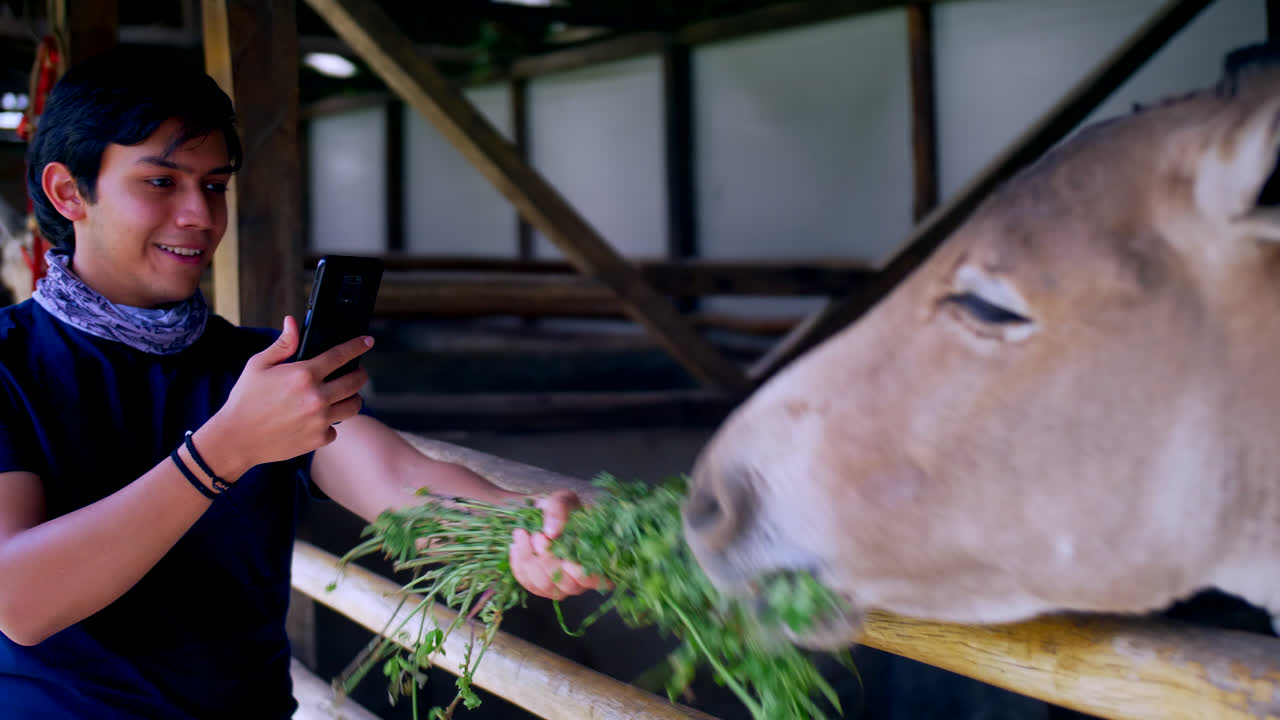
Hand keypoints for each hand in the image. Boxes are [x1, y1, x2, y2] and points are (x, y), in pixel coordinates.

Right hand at [202, 315, 373, 473]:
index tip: (368, 342)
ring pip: (354, 406)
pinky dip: (330, 423)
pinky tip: (317, 419)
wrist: (237, 438)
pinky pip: (336, 428)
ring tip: (342, 395)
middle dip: (359, 374)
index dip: (358, 346)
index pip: (341, 355)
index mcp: (304, 374)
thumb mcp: (258, 365)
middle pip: (356, 381)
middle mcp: (317, 396)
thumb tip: (292, 322)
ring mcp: (321, 419)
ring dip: (352, 398)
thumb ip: (282, 344)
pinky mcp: (319, 438)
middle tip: (355, 373)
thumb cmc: (245, 399)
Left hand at [509, 490, 608, 599]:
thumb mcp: (564, 500)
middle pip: (564, 583)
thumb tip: (551, 532)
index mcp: (597, 562)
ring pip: (543, 585)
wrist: (544, 516)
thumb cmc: (563, 510)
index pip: (592, 578)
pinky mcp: (540, 587)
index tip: (560, 545)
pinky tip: (516, 545)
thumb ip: (559, 510)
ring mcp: (560, 588)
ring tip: (522, 535)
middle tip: (537, 535)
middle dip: (546, 559)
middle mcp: (581, 582)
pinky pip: (527, 582)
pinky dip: (518, 564)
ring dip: (529, 560)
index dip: (575, 568)